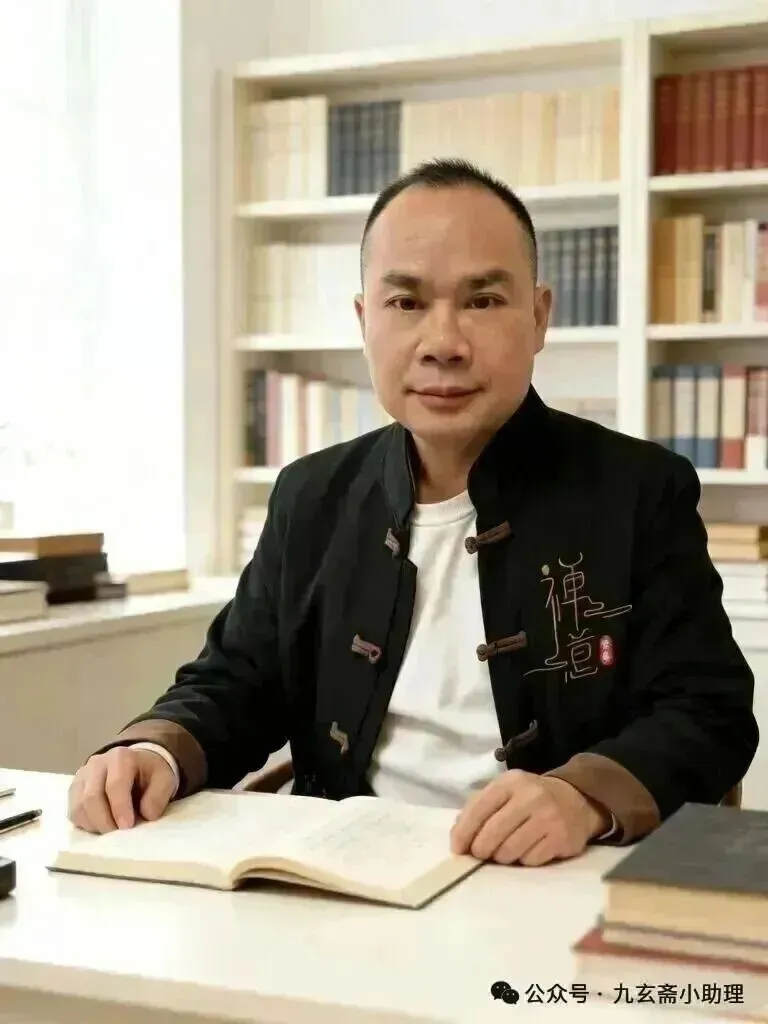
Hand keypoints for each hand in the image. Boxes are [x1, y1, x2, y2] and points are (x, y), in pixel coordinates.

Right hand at [68, 746, 176, 833]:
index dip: (120, 808)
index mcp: (121, 757)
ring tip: (112, 831)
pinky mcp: (74, 791)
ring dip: (95, 825)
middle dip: (105, 821)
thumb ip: (158, 796)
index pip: (115, 784)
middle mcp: (97, 764)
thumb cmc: (149, 774)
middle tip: (119, 834)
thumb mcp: (164, 779)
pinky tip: (102, 826)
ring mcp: (82, 776)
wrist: (136, 765)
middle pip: (92, 797)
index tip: (128, 826)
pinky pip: (73, 813)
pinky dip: (86, 825)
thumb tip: (146, 815)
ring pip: (79, 807)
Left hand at [450, 770, 609, 866]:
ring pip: (510, 850)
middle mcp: (530, 796)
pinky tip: (528, 850)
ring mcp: (548, 817)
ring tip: (506, 851)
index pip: (479, 808)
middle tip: (481, 854)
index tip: (458, 849)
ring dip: (502, 857)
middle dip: (481, 849)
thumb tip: (457, 835)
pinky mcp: (562, 837)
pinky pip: (530, 860)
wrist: (576, 801)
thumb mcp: (505, 793)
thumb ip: (479, 808)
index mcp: (510, 782)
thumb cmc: (530, 799)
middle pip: (493, 833)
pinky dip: (524, 860)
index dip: (464, 831)